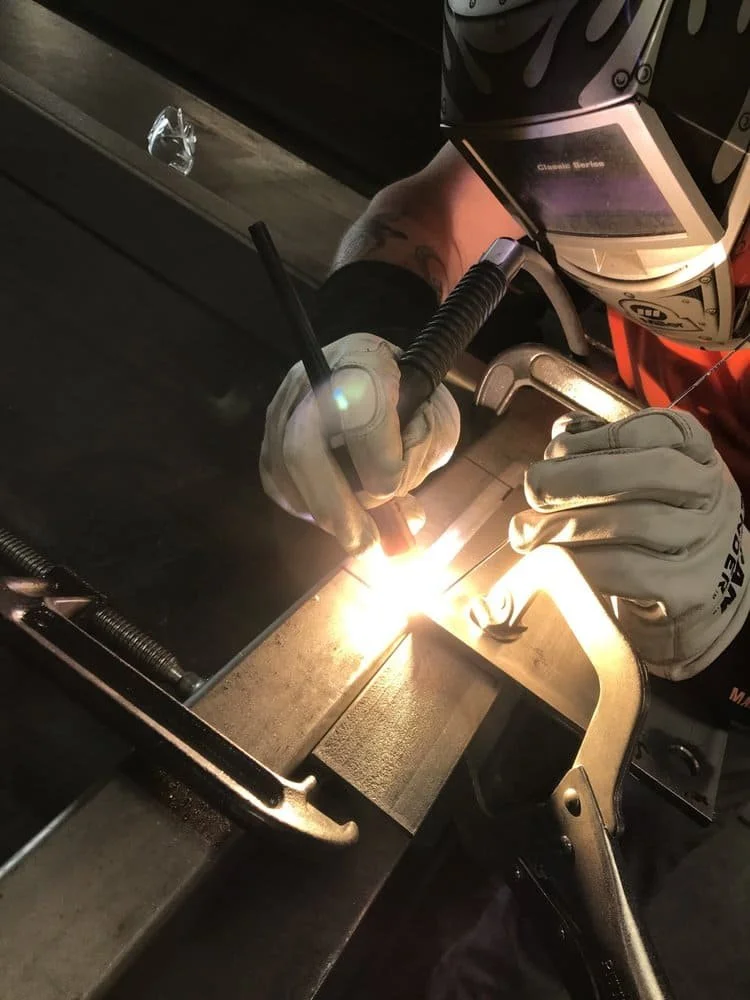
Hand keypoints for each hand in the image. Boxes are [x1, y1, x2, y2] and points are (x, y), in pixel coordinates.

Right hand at [260, 333, 460, 553]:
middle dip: (335, 507)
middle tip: (366, 544)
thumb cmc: (415, 401)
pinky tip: (337, 514)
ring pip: (284, 471)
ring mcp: (283, 404)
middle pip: (302, 446)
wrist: (382, 375)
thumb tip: (398, 519)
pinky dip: (307, 508)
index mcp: (365, 360)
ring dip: (324, 514)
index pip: (360, 410)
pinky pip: (276, 481)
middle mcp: (312, 378)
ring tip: (360, 530)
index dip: (377, 461)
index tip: (395, 492)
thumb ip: (419, 460)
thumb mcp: (435, 423)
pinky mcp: (270, 432)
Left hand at [509, 409, 748, 679]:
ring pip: (630, 523)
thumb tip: (562, 433)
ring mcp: (705, 541)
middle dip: (573, 478)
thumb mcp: (638, 474)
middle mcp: (709, 491)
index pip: (652, 429)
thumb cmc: (652, 520)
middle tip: (533, 489)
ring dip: (564, 526)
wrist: (697, 594)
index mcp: (696, 450)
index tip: (553, 453)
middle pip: (642, 472)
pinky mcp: (689, 589)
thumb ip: (599, 448)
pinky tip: (550, 561)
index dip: (594, 439)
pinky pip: (624, 571)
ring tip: (526, 532)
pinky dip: (578, 562)